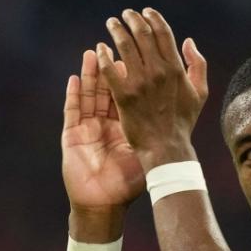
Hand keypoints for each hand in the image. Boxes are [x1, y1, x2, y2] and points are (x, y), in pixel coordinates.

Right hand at [61, 50, 144, 212]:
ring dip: (90, 74)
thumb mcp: (146, 157)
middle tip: (117, 46)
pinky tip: (75, 79)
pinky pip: (72, 111)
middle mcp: (106, 124)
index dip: (133, 76)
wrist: (105, 204)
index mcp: (124, 126)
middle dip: (112, 66)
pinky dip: (74, 94)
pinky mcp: (72, 136)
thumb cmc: (128, 184)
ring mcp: (88, 128)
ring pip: (89, 95)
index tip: (141, 57)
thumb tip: (177, 122)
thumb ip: (157, 138)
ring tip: (93, 53)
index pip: (129, 94)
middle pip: (108, 89)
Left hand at [96, 8, 207, 170]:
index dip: (153, 18)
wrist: (167, 147)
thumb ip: (198, 65)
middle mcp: (158, 72)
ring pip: (124, 46)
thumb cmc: (183, 121)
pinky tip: (100, 49)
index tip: (146, 12)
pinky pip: (109, 68)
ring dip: (116, 30)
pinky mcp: (124, 96)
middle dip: (133, 19)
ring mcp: (140, 83)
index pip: (163, 33)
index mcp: (176, 69)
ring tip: (112, 24)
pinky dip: (103, 55)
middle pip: (142, 35)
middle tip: (126, 14)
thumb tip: (189, 41)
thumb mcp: (200, 93)